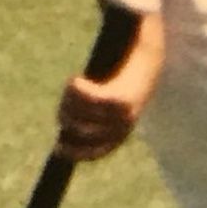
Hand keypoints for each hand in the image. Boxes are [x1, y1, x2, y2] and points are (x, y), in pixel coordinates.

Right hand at [55, 27, 163, 161]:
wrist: (148, 55)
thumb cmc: (126, 78)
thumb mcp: (111, 103)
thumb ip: (93, 117)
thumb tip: (66, 128)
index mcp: (122, 133)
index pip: (95, 152)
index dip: (75, 152)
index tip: (58, 147)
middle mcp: (124, 127)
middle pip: (82, 131)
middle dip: (67, 118)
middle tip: (63, 103)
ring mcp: (123, 114)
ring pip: (83, 114)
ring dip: (70, 101)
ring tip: (71, 87)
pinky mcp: (120, 98)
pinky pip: (89, 99)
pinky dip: (77, 90)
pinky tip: (75, 80)